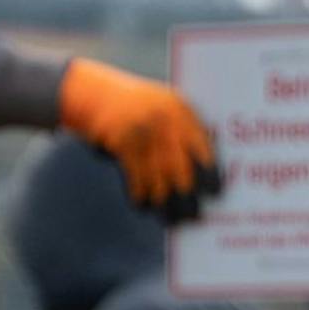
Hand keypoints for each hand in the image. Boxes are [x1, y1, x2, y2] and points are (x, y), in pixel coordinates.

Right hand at [59, 58, 215, 208]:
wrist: (94, 93)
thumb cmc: (135, 103)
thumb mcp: (164, 104)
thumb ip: (184, 127)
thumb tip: (205, 165)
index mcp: (180, 110)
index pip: (202, 147)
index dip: (210, 173)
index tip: (214, 192)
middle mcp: (165, 121)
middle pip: (182, 167)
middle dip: (187, 195)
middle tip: (193, 215)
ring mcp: (144, 132)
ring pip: (159, 176)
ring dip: (163, 200)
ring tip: (170, 217)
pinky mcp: (123, 143)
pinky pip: (136, 176)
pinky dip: (140, 192)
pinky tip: (142, 203)